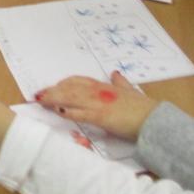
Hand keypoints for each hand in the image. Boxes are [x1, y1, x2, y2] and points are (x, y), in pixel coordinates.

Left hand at [34, 71, 157, 140]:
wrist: (155, 120)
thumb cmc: (143, 108)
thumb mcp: (130, 91)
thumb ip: (120, 83)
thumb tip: (116, 74)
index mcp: (104, 86)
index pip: (78, 80)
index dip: (63, 83)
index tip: (52, 87)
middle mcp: (98, 92)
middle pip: (70, 88)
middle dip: (53, 91)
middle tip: (39, 95)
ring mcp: (98, 104)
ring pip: (71, 98)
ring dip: (54, 99)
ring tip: (41, 101)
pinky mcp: (101, 117)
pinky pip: (80, 113)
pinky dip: (68, 112)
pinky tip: (59, 112)